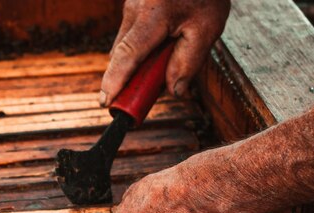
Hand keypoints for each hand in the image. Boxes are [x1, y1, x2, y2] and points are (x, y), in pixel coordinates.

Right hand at [100, 0, 230, 106]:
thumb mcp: (207, 30)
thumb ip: (189, 63)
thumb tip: (174, 92)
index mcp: (152, 15)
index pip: (128, 54)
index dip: (115, 81)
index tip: (106, 101)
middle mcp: (134, 9)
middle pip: (123, 55)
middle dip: (132, 78)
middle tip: (148, 94)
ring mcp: (131, 6)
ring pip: (127, 47)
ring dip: (141, 63)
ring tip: (167, 61)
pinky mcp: (133, 7)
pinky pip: (133, 37)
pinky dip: (144, 51)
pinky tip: (164, 48)